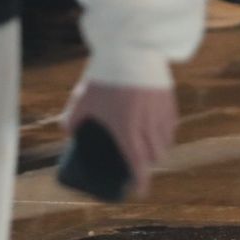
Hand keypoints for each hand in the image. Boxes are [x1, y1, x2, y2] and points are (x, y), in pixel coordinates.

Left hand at [63, 77, 178, 198]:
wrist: (132, 48)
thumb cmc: (105, 76)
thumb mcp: (83, 99)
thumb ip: (72, 119)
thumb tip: (68, 132)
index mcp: (126, 130)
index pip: (137, 164)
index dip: (140, 182)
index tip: (138, 191)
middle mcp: (147, 125)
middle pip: (154, 155)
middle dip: (147, 165)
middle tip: (137, 166)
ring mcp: (161, 112)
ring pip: (165, 141)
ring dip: (158, 150)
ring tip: (149, 149)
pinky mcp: (169, 99)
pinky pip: (171, 124)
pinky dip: (166, 133)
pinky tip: (161, 131)